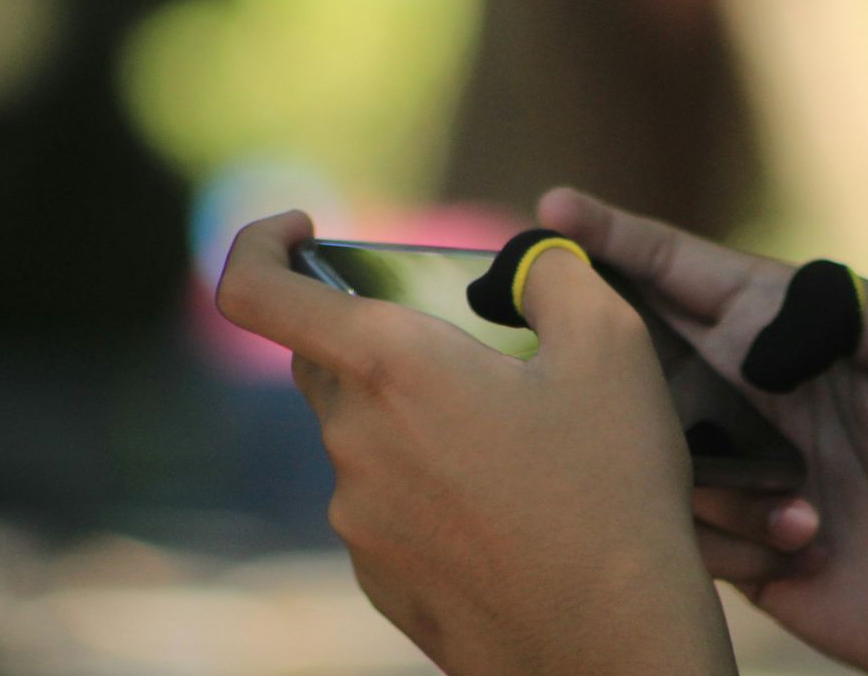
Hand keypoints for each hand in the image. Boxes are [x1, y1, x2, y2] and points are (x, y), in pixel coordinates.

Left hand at [215, 211, 739, 675]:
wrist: (612, 645)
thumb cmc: (612, 490)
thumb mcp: (613, 347)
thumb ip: (554, 275)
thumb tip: (529, 264)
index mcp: (389, 368)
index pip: (253, 292)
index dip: (259, 246)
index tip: (304, 234)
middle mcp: (352, 441)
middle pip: (328, 362)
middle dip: (382, 341)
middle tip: (472, 356)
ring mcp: (357, 519)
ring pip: (362, 437)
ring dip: (415, 422)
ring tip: (515, 448)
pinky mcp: (377, 578)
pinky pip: (384, 504)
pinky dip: (427, 488)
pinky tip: (504, 511)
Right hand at [538, 188, 867, 675]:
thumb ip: (843, 308)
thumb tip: (744, 320)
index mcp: (795, 337)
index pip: (691, 276)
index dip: (622, 240)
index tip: (554, 209)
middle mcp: (753, 394)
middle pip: (642, 345)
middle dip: (599, 332)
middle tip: (554, 327)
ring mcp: (739, 470)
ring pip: (646, 441)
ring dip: (700, 464)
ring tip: (802, 498)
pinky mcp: (733, 547)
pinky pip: (677, 525)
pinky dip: (726, 532)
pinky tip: (804, 546)